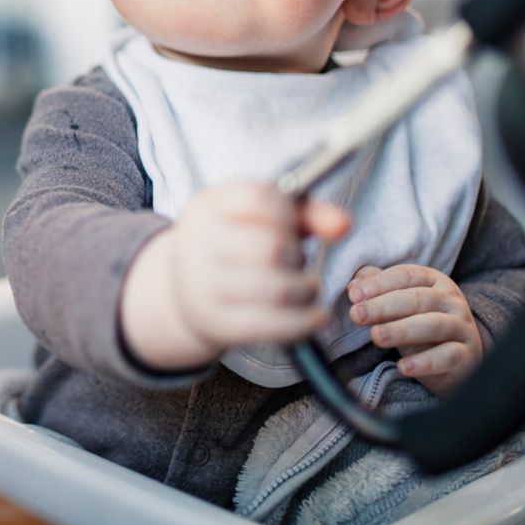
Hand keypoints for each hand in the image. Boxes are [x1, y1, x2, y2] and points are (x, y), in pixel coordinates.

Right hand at [121, 182, 349, 370]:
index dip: (290, 213)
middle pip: (271, 245)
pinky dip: (305, 321)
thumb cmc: (233, 247)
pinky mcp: (216, 322)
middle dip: (296, 254)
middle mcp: (196, 243)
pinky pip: (271, 325)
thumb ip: (306, 214)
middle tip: (294, 259)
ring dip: (306, 288)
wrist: (182, 291)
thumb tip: (343, 225)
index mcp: (206, 207)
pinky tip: (315, 315)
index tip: (292, 226)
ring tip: (304, 286)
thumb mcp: (259, 219)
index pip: (260, 199)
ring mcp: (201, 286)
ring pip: (276, 288)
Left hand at [348, 264, 482, 395]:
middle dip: (383, 306)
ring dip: (401, 330)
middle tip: (356, 315)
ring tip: (375, 336)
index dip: (379, 283)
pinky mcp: (466, 356)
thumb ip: (378, 289)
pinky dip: (425, 362)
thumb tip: (353, 285)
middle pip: (418, 299)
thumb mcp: (399, 305)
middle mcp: (451, 301)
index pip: (406, 275)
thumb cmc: (420, 324)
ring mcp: (462, 327)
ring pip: (433, 325)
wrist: (458, 359)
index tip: (353, 295)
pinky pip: (447, 357)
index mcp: (434, 281)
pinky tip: (403, 367)